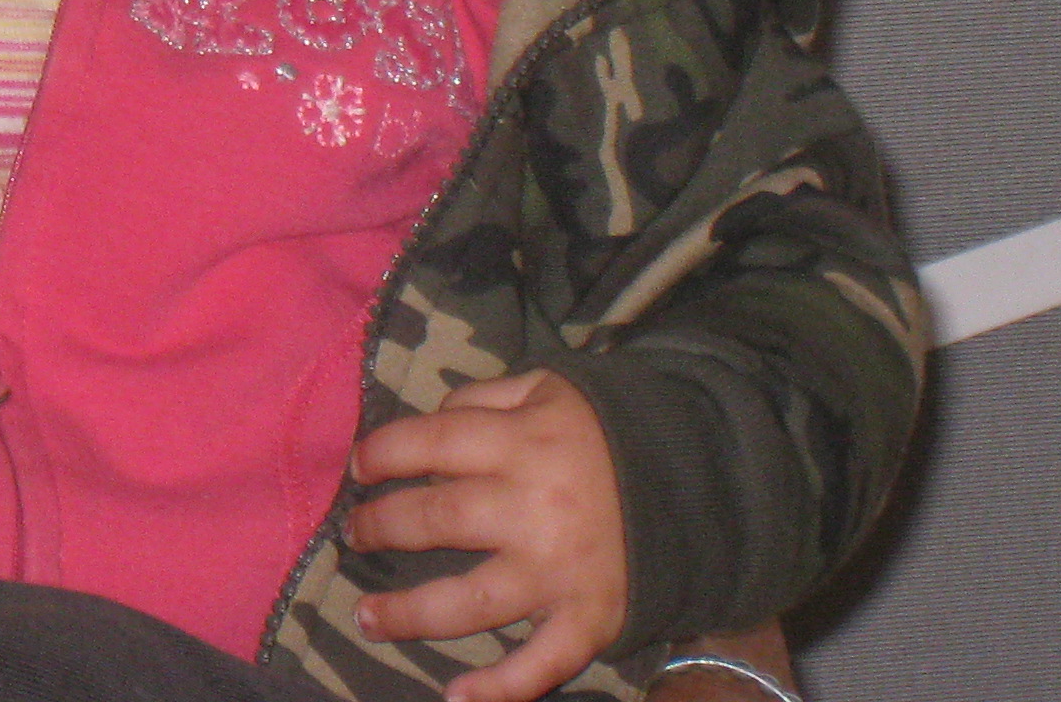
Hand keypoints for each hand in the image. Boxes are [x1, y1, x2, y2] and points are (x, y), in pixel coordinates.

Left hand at [345, 369, 626, 701]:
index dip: (382, 454)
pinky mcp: (590, 619)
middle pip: (435, 518)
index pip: (429, 443)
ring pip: (468, 600)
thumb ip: (485, 397)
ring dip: (410, 613)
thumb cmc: (610, 433)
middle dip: (382, 528)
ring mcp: (559, 571)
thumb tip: (428, 419)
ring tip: (369, 617)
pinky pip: (542, 661)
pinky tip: (456, 697)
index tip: (358, 468)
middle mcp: (533, 508)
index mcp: (522, 442)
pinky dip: (501, 687)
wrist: (704, 482)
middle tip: (356, 535)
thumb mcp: (550, 389)